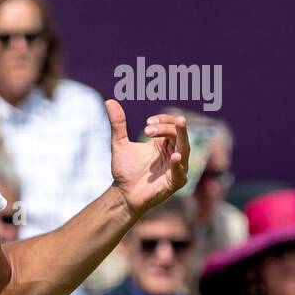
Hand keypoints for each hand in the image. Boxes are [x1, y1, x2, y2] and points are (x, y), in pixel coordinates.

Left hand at [106, 101, 189, 217]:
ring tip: (179, 125)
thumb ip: (118, 124)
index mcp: (164, 143)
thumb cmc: (125, 170)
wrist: (122, 194)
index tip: (146, 123)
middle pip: (178, 134)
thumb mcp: (120, 144)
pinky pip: (181, 172)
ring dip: (180, 137)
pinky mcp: (175, 182)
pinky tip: (174, 156)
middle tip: (147, 128)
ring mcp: (176, 168)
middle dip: (166, 128)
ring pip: (185, 148)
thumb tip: (109, 100)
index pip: (171, 126)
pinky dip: (178, 164)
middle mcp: (174, 153)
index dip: (163, 120)